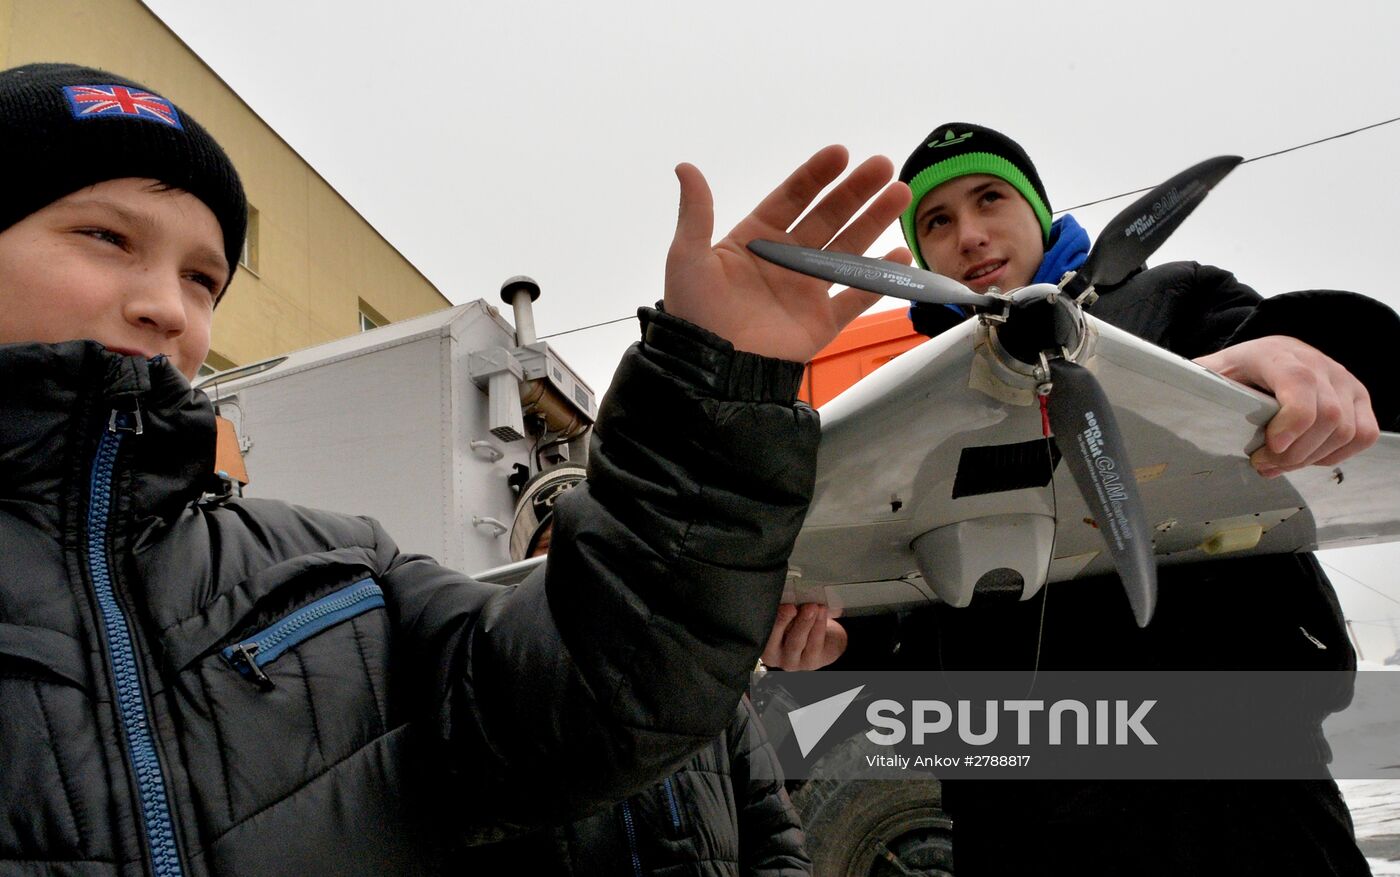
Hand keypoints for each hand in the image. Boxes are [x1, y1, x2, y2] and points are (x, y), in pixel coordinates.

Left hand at [664, 145, 911, 362]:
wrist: (712, 370)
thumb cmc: (696, 313)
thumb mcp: (688, 257)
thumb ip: (696, 212)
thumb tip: (685, 167)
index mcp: (755, 239)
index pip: (791, 199)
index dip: (815, 176)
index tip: (840, 154)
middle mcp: (786, 260)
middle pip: (828, 217)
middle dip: (856, 192)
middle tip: (884, 166)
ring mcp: (807, 290)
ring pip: (848, 249)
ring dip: (874, 221)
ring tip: (900, 195)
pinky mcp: (822, 322)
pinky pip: (856, 297)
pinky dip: (879, 279)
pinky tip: (900, 256)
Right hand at [761, 603, 847, 669]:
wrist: (823, 639)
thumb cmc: (798, 621)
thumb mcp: (786, 611)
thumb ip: (782, 604)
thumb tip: (784, 591)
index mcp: (759, 639)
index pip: (757, 627)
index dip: (763, 614)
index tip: (770, 602)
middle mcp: (771, 654)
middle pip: (773, 637)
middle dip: (782, 620)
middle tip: (790, 607)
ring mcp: (790, 661)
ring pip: (796, 642)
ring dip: (804, 622)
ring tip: (811, 607)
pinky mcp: (809, 663)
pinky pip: (814, 644)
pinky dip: (818, 625)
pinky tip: (821, 611)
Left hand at [1194, 335, 1379, 475]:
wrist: (1269, 353)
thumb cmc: (1238, 369)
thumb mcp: (1212, 373)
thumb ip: (1196, 386)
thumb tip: (1171, 399)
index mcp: (1277, 354)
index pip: (1299, 383)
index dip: (1292, 420)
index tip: (1270, 447)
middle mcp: (1318, 363)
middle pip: (1327, 416)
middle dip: (1293, 453)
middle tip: (1263, 465)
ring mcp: (1343, 380)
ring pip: (1347, 430)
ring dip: (1312, 458)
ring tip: (1280, 463)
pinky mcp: (1358, 397)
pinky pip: (1364, 434)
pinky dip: (1336, 454)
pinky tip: (1308, 456)